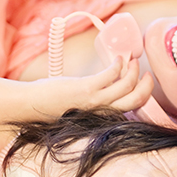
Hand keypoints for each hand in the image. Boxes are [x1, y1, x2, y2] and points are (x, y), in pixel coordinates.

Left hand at [25, 57, 153, 118]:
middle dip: (146, 86)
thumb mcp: (79, 108)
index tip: (142, 82)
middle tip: (146, 74)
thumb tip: (103, 88)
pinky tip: (117, 59)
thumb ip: (93, 102)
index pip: (131, 110)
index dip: (142, 95)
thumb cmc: (51, 106)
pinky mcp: (86, 89)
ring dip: (133, 70)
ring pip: (127, 86)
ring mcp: (95, 101)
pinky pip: (111, 75)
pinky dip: (118, 64)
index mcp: (101, 117)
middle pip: (136, 100)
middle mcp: (101, 112)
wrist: (30, 106)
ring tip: (131, 60)